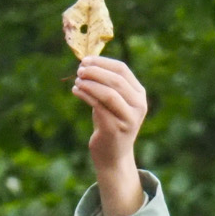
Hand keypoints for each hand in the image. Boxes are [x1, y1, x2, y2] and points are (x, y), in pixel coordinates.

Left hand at [75, 56, 148, 215]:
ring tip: (76, 81)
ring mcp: (129, 119)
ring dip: (89, 84)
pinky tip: (75, 91)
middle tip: (78, 70)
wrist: (113, 155)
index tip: (85, 60)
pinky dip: (85, 95)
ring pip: (109, 93)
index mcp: (139, 95)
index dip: (102, 62)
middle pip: (116, 80)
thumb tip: (87, 61)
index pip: (122, 70)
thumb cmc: (109, 122)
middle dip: (95, 72)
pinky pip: (98, 107)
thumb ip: (106, 83)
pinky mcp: (115, 129)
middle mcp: (138, 106)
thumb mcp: (112, 101)